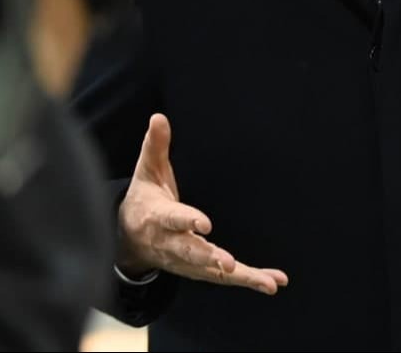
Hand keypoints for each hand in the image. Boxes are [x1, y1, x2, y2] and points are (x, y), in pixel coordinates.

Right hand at [116, 113, 288, 294]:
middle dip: (210, 258)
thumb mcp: (146, 171)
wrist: (127, 239)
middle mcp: (172, 243)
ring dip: (240, 277)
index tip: (205, 223)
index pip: (174, 219)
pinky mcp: (199, 270)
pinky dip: (249, 279)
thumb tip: (158, 117)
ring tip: (267, 282)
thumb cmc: (144, 199)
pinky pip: (225, 278)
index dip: (188, 221)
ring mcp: (186, 260)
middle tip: (228, 263)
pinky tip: (273, 282)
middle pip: (191, 252)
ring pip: (213, 271)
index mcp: (159, 218)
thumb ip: (156, 146)